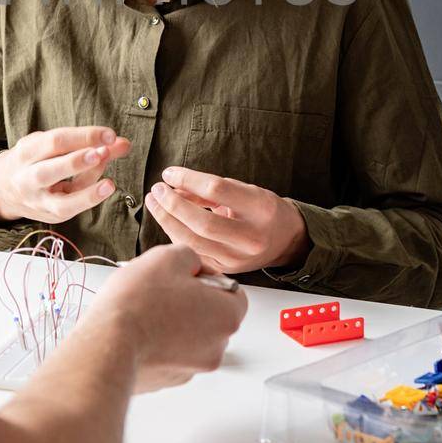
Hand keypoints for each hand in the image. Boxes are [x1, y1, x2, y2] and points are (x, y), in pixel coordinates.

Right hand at [0, 127, 130, 225]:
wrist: (4, 189)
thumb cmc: (35, 160)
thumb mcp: (50, 144)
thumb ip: (85, 142)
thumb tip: (122, 143)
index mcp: (26, 152)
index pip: (54, 141)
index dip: (83, 137)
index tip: (110, 134)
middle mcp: (27, 179)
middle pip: (49, 171)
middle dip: (76, 162)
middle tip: (103, 152)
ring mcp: (38, 202)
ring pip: (60, 202)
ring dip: (86, 192)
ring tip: (109, 183)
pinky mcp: (50, 217)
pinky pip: (70, 211)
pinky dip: (89, 200)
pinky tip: (105, 189)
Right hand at [89, 243, 247, 391]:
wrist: (107, 345)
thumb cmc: (138, 304)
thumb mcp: (168, 257)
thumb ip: (190, 257)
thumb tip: (190, 266)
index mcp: (226, 316)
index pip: (233, 292)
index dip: (208, 278)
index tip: (187, 274)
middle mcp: (216, 348)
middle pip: (212, 316)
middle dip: (191, 302)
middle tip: (163, 289)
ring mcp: (191, 369)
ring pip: (189, 338)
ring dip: (173, 323)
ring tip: (144, 310)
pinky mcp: (166, 381)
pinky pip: (169, 355)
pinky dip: (158, 344)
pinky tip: (137, 330)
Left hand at [144, 167, 309, 276]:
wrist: (286, 240)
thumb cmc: (264, 211)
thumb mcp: (246, 190)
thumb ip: (211, 189)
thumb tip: (174, 184)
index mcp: (261, 209)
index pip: (217, 190)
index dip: (188, 179)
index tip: (169, 173)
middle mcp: (251, 237)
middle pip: (201, 222)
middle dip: (172, 205)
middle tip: (157, 190)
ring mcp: (237, 258)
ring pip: (193, 242)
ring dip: (167, 220)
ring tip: (154, 203)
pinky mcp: (225, 269)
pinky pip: (193, 252)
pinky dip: (176, 235)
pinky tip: (168, 221)